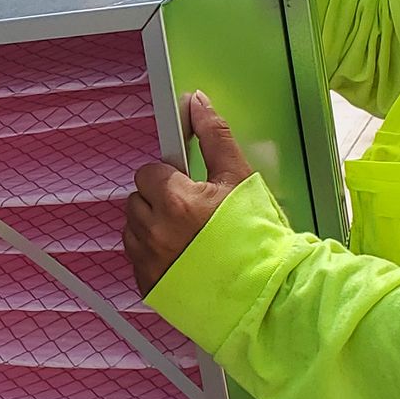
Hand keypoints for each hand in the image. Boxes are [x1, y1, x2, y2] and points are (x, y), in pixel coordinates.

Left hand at [123, 94, 250, 294]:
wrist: (266, 294)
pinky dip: (152, 255)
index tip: (182, 183)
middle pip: (136, 200)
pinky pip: (136, 259)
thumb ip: (214, 137)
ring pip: (133, 229)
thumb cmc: (257, 239)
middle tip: (191, 212)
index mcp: (176, 202)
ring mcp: (149, 262)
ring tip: (188, 236)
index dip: (168, 177)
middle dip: (158, 200)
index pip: (148, 172)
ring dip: (152, 227)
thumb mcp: (240, 179)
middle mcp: (155, 233)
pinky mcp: (147, 285)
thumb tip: (198, 104)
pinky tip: (182, 257)